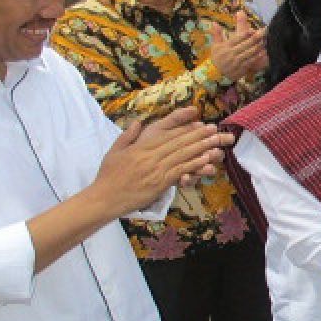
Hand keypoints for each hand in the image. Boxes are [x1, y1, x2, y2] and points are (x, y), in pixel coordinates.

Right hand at [94, 107, 232, 212]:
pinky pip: (179, 172)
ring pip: (182, 155)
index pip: (167, 135)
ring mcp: (156, 170)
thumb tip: (137, 122)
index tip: (198, 124)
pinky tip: (205, 160)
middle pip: (178, 143)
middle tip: (214, 129)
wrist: (104, 198)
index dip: (185, 129)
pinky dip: (194, 165)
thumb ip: (128, 136)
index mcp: (141, 147)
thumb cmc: (108, 175)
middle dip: (198, 135)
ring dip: (201, 148)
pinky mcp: (159, 184)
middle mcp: (150, 156)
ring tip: (216, 141)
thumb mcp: (115, 150)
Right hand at [209, 10, 266, 80]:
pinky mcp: (241, 68)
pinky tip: (263, 52)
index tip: (253, 30)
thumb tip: (214, 22)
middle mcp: (231, 54)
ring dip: (258, 46)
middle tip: (263, 33)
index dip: (246, 34)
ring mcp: (237, 62)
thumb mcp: (215, 46)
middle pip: (245, 44)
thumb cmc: (217, 58)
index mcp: (225, 47)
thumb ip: (217, 34)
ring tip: (265, 41)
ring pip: (249, 52)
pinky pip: (251, 61)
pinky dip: (257, 56)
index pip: (237, 38)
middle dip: (255, 38)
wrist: (216, 75)